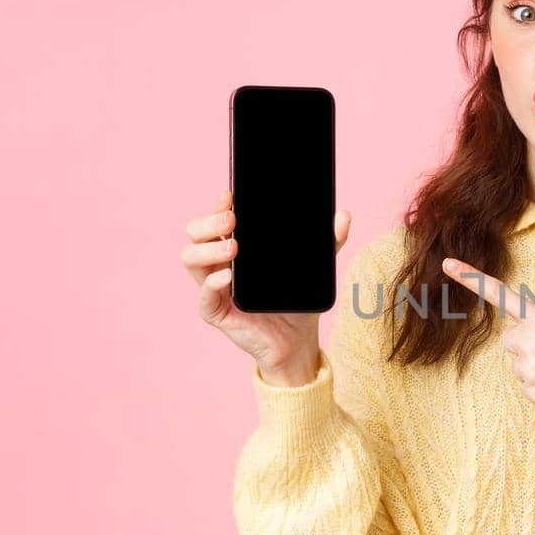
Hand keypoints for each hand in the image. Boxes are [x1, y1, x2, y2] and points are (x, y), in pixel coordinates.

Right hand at [181, 188, 352, 381]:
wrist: (298, 340)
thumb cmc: (297, 300)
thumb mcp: (314, 267)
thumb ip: (329, 242)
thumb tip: (344, 216)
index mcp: (235, 247)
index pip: (216, 220)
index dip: (218, 206)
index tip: (230, 195)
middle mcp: (219, 263)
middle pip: (195, 234)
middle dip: (208, 222)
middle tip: (231, 220)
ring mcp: (214, 287)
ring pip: (190, 259)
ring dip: (207, 250)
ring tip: (234, 247)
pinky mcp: (217, 313)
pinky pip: (204, 298)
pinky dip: (212, 284)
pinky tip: (228, 276)